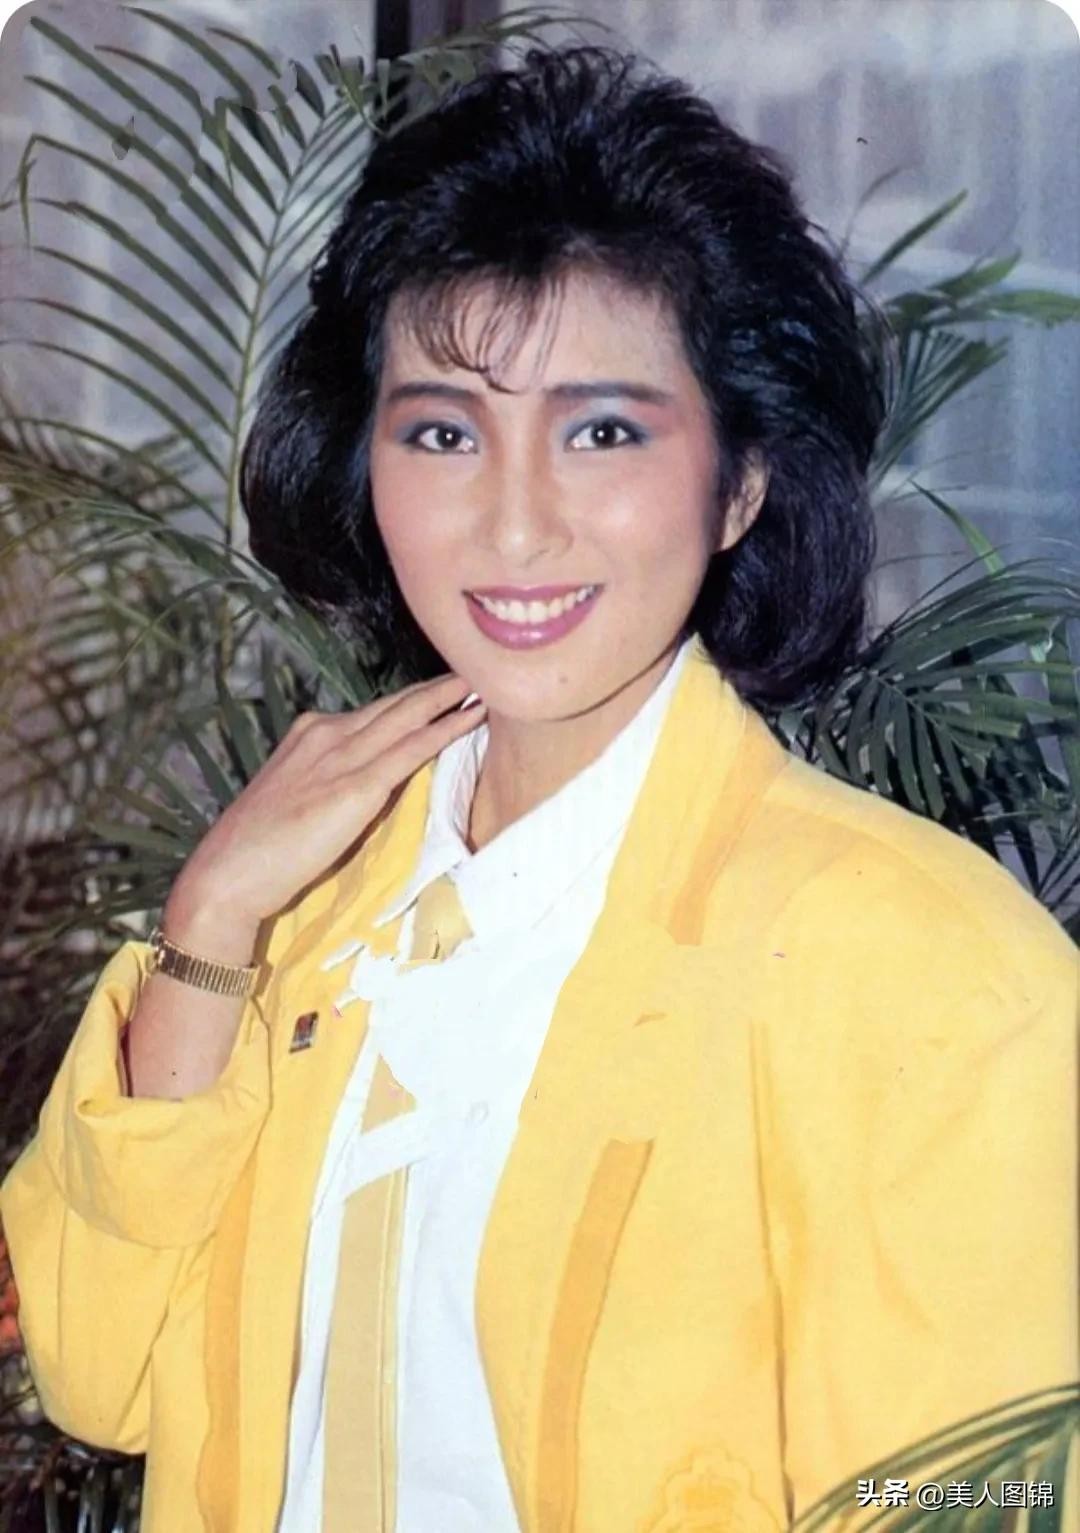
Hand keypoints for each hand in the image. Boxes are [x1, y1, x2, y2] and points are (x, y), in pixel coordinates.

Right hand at [166, 674, 484, 926]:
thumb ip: (332, 781)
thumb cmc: (260, 848)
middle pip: (396, 704)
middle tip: (476, 665)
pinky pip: (411, 751)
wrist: (228, 873)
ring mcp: (341, 757)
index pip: (374, 711)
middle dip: (439, 686)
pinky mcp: (355, 788)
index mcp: (311, 733)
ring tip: (484, 680)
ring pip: (408, 717)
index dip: (413, 698)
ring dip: (450, 698)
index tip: (446, 686)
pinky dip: (445, 730)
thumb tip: (368, 783)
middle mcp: (327, 733)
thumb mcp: (298, 796)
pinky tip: (471, 719)